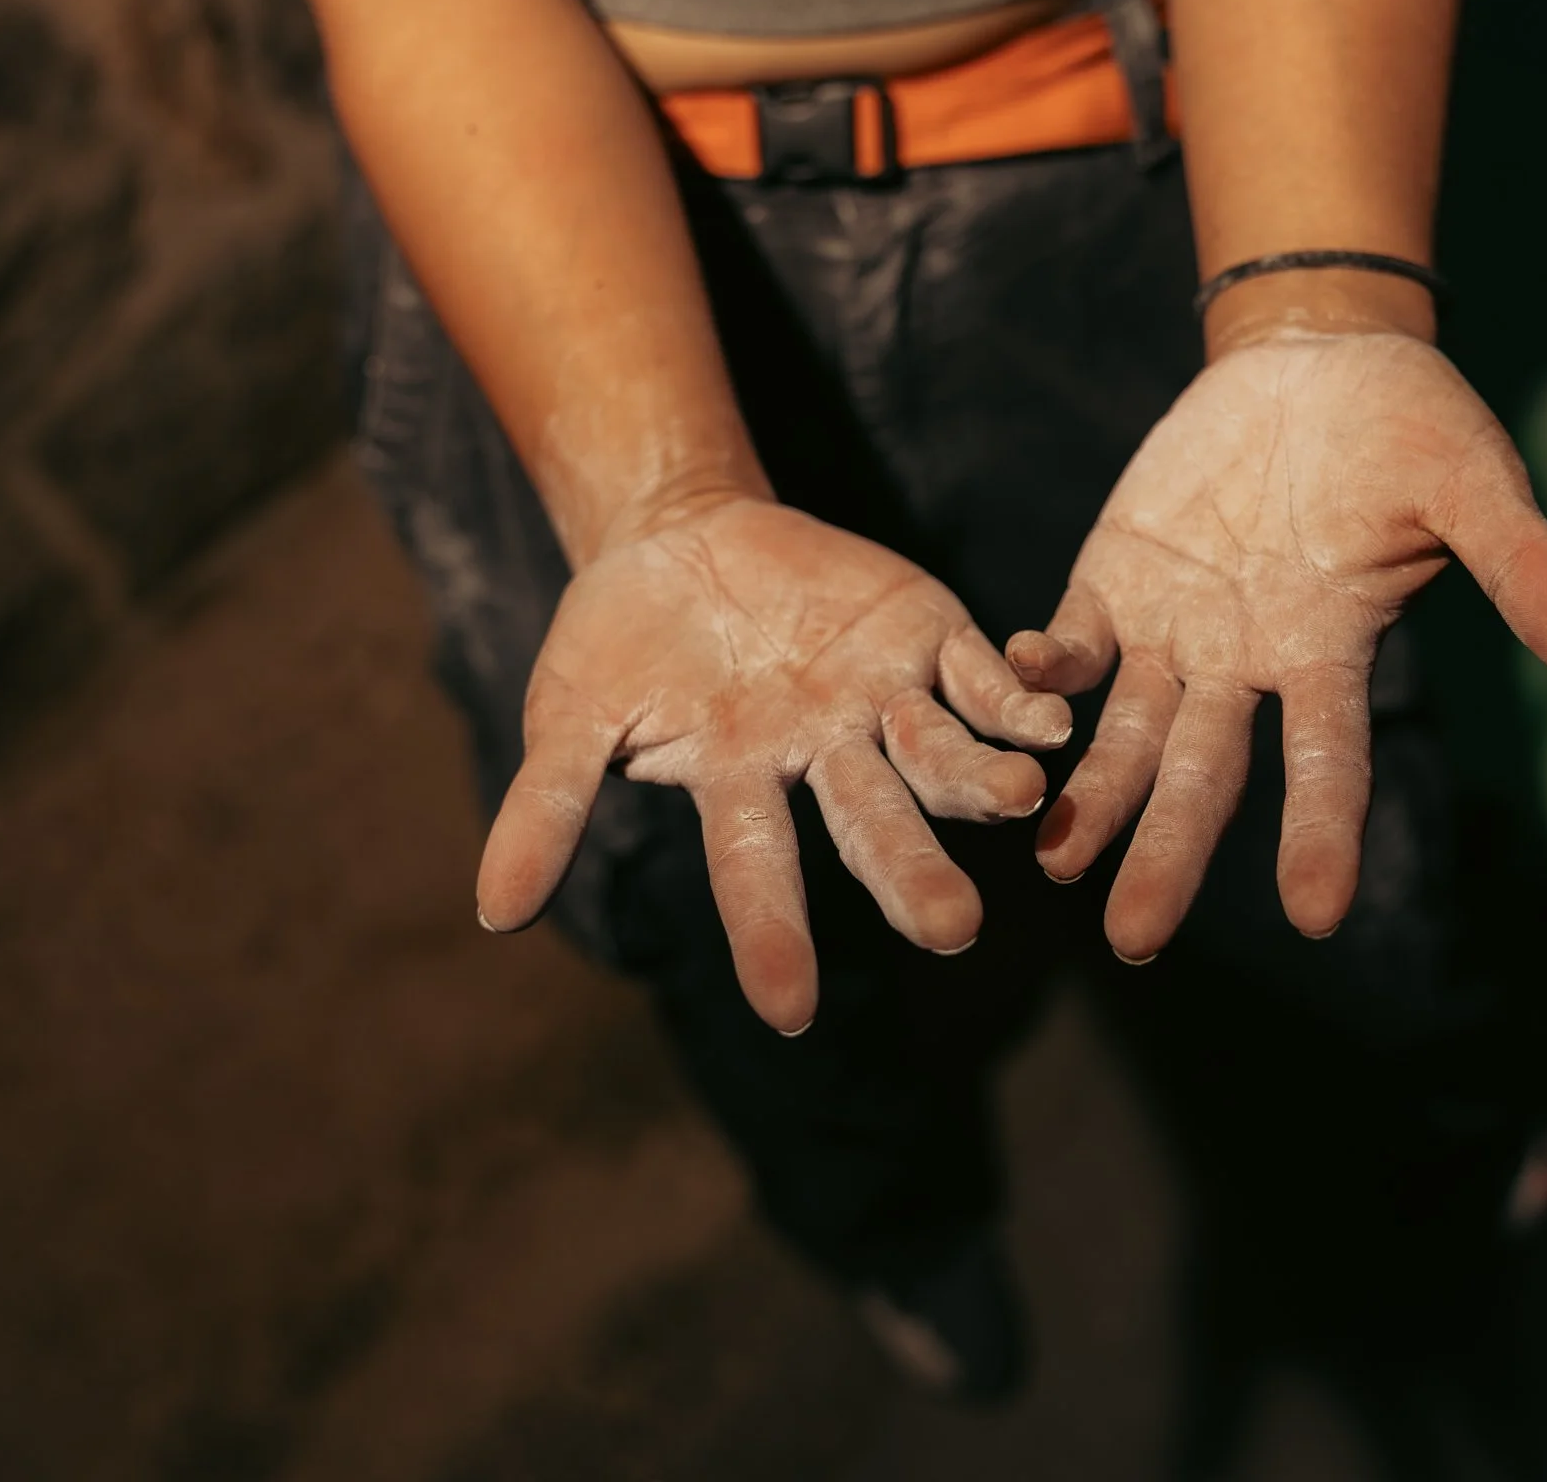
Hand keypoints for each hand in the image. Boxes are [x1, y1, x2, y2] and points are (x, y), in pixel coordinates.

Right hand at [476, 498, 1071, 1032]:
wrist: (677, 534)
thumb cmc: (618, 641)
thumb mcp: (570, 716)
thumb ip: (547, 806)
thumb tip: (496, 917)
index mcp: (741, 785)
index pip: (755, 871)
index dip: (770, 935)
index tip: (787, 1012)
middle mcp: (825, 757)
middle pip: (874, 827)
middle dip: (913, 878)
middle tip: (954, 929)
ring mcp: (882, 697)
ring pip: (941, 757)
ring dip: (980, 784)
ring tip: (1020, 800)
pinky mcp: (926, 632)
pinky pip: (981, 675)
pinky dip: (1015, 697)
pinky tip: (1050, 722)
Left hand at [1009, 331, 1546, 960]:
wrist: (1317, 360)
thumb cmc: (1411, 428)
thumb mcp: (1474, 485)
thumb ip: (1523, 568)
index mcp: (1329, 651)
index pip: (1329, 761)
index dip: (1322, 832)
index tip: (1315, 914)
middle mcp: (1245, 661)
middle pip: (1204, 775)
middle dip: (1169, 854)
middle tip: (1132, 938)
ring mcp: (1173, 626)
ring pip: (1125, 733)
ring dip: (1089, 797)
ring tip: (1051, 863)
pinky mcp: (1113, 577)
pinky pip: (1070, 642)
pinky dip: (1041, 670)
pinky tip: (1013, 693)